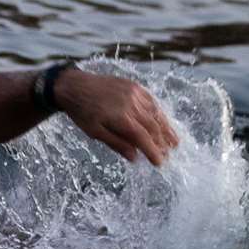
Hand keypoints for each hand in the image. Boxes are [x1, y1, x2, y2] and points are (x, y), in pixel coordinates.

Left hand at [54, 69, 179, 165]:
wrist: (74, 85)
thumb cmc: (82, 112)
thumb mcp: (94, 132)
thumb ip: (116, 143)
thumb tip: (135, 157)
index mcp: (120, 117)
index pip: (143, 138)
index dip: (153, 151)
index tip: (159, 162)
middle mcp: (131, 104)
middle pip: (153, 126)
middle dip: (162, 143)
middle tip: (168, 155)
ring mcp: (134, 93)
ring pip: (156, 113)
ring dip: (166, 129)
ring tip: (174, 142)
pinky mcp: (134, 86)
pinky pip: (151, 101)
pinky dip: (159, 113)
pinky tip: (163, 122)